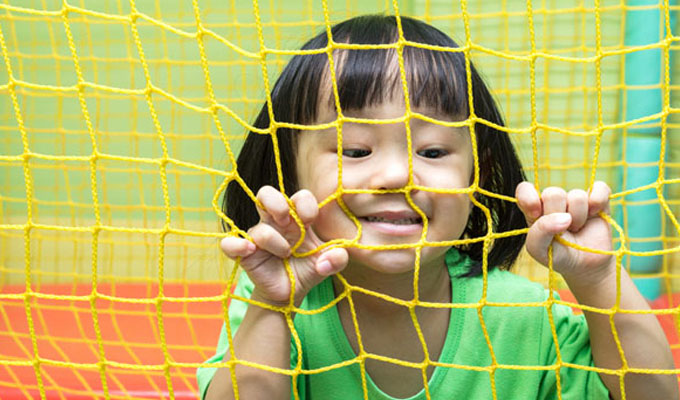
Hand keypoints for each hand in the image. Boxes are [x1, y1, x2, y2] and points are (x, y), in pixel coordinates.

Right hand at [220, 186, 347, 305]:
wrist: (292, 293)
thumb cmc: (309, 269)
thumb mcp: (329, 263)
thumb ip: (338, 257)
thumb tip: (330, 259)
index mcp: (297, 218)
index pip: (299, 196)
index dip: (305, 205)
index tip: (311, 222)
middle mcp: (275, 222)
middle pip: (266, 194)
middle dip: (277, 204)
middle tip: (287, 221)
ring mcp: (258, 237)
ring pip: (257, 226)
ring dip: (273, 240)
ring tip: (285, 254)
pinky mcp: (244, 254)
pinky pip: (229, 244)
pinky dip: (236, 245)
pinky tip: (250, 251)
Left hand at [515, 181, 613, 281]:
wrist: (585, 266)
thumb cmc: (556, 255)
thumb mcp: (538, 249)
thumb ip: (540, 231)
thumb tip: (564, 217)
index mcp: (533, 208)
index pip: (524, 189)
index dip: (529, 198)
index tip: (536, 214)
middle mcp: (552, 200)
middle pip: (553, 193)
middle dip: (558, 215)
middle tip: (562, 230)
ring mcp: (574, 198)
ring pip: (577, 195)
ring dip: (579, 217)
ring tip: (576, 228)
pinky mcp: (596, 198)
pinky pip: (600, 187)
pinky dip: (598, 201)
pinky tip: (594, 214)